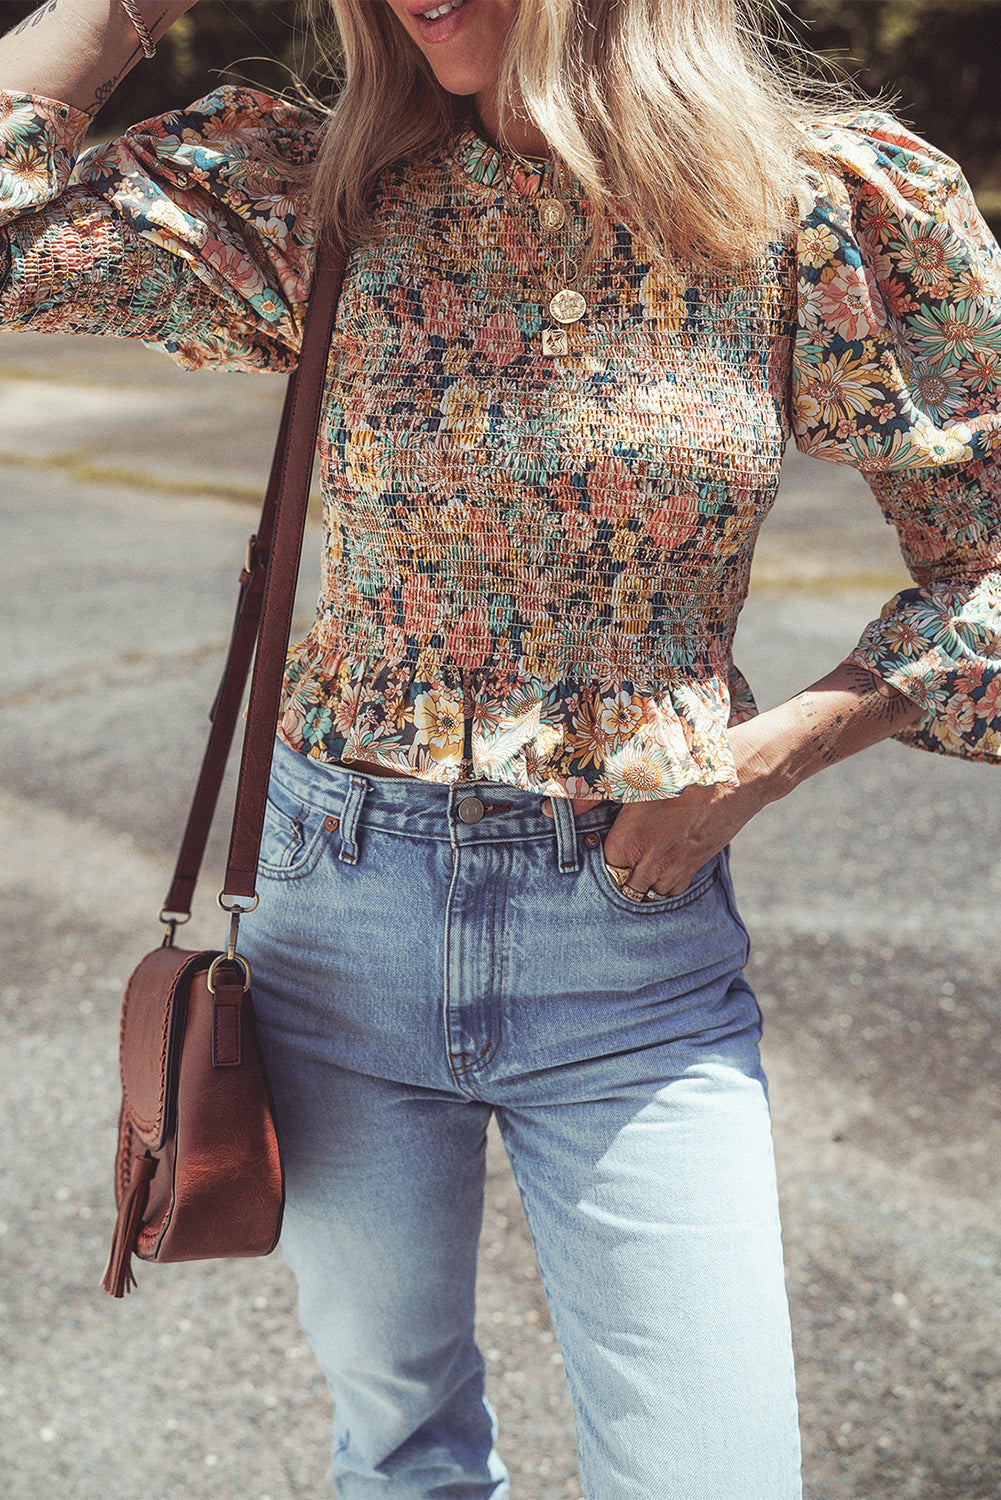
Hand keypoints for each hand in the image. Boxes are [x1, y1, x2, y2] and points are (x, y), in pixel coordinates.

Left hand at [540, 752, 767, 899]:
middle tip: (617, 856)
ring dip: (642, 880)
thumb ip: (588, 797)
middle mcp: (652, 860)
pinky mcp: (697, 864)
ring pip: (649, 890)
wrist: (741, 773)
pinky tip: (661, 862)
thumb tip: (547, 807)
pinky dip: (664, 882)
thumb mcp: (634, 776)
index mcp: (631, 840)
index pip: (603, 868)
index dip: (599, 857)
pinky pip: (673, 889)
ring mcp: (676, 866)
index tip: (599, 844)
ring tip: (637, 860)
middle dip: (619, 873)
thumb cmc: (684, 768)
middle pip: (624, 885)